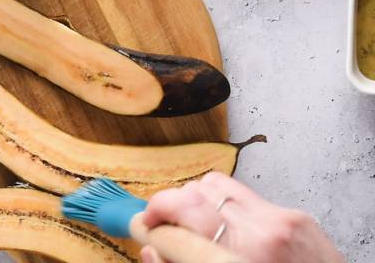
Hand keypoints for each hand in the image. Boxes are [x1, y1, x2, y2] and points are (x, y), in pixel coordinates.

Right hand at [140, 172, 343, 262]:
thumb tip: (151, 250)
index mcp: (240, 257)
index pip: (184, 213)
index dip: (155, 214)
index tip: (145, 225)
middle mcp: (262, 232)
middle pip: (195, 193)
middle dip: (171, 205)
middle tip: (162, 223)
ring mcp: (280, 219)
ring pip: (215, 183)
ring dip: (195, 199)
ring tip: (192, 222)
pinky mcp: (293, 215)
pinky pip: (243, 194)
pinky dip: (224, 205)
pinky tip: (224, 226)